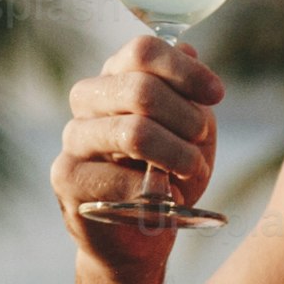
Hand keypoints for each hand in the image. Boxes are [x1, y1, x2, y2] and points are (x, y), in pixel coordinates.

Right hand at [51, 35, 221, 271]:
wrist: (140, 234)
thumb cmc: (167, 175)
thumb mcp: (189, 129)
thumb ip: (187, 91)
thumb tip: (187, 49)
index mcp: (115, 77)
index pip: (143, 51)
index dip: (185, 70)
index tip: (216, 95)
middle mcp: (87, 100)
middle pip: (140, 89)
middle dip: (186, 118)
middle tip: (201, 142)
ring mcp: (73, 138)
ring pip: (134, 133)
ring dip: (177, 155)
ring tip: (190, 171)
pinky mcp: (66, 178)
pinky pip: (122, 179)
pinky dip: (157, 193)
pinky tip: (166, 201)